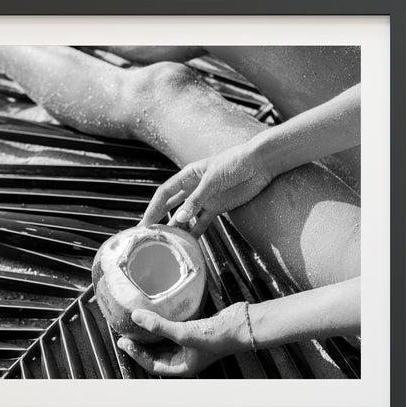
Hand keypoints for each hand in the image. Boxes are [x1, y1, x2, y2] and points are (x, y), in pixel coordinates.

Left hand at [117, 305, 246, 376]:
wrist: (242, 324)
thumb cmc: (218, 337)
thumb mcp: (184, 333)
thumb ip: (159, 325)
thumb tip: (136, 316)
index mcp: (182, 367)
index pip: (152, 364)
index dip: (136, 355)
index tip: (124, 342)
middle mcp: (184, 358)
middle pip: (155, 354)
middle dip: (140, 345)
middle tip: (125, 334)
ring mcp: (189, 345)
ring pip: (163, 343)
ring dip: (150, 335)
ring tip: (136, 325)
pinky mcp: (193, 331)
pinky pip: (172, 331)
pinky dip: (162, 326)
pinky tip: (155, 317)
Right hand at [140, 142, 272, 236]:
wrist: (260, 164)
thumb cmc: (235, 163)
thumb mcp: (212, 180)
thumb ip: (196, 200)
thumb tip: (180, 218)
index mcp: (187, 176)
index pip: (164, 193)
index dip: (153, 208)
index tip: (145, 223)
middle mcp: (193, 188)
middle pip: (171, 205)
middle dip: (159, 219)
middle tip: (149, 235)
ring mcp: (204, 199)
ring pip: (185, 216)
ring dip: (177, 228)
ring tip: (167, 242)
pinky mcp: (217, 208)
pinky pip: (202, 222)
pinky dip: (195, 232)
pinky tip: (188, 243)